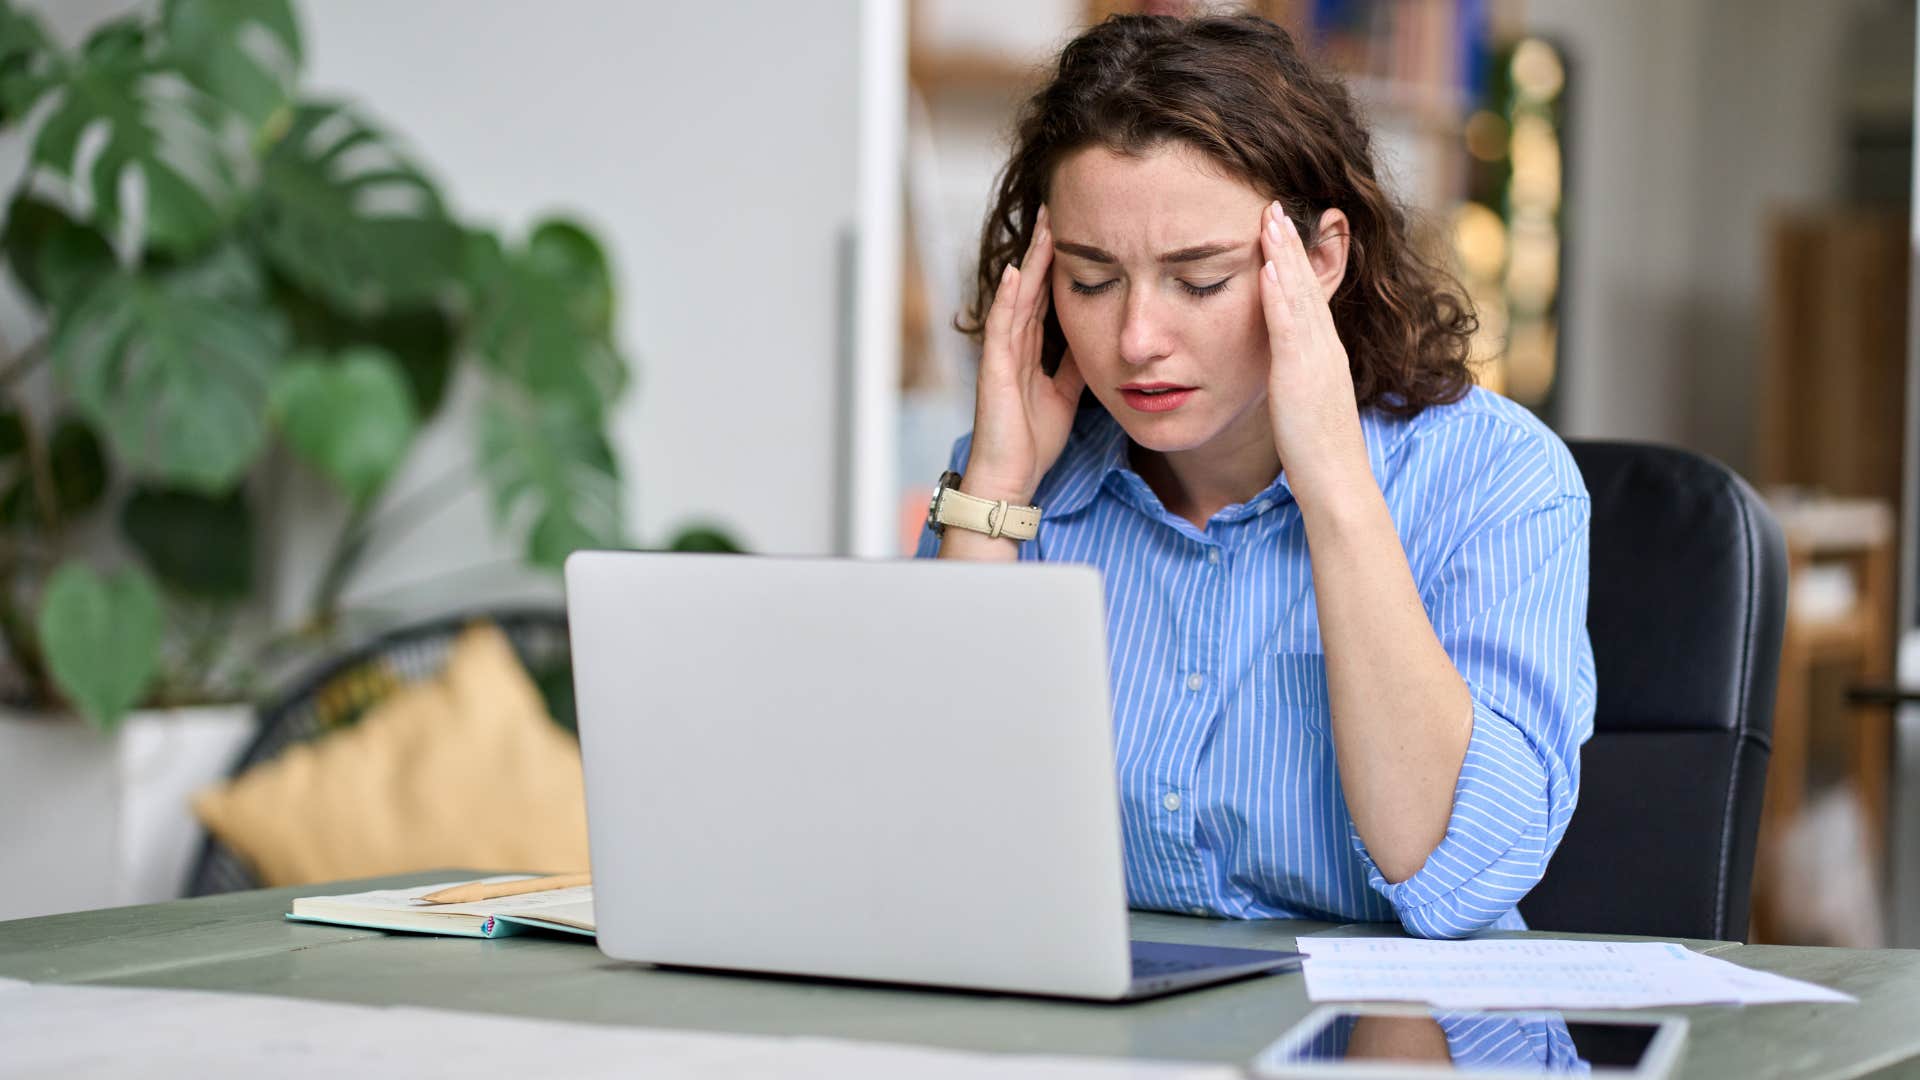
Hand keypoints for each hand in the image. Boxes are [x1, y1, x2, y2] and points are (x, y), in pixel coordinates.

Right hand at [962, 205, 1085, 503]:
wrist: (1010, 477)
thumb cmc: (1032, 443)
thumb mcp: (1066, 396)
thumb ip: (1074, 366)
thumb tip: (1095, 339)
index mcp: (1029, 352)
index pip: (1043, 299)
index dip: (1055, 267)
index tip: (1072, 234)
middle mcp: (1012, 347)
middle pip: (1030, 288)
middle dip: (1043, 251)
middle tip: (1055, 211)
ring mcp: (1001, 355)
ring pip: (1017, 298)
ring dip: (1029, 262)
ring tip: (1042, 227)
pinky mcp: (995, 370)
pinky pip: (1001, 328)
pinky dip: (1007, 299)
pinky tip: (1015, 273)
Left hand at [1257, 201, 1369, 508]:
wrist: (1337, 481)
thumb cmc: (1319, 453)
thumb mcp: (1306, 404)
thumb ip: (1298, 380)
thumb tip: (1286, 370)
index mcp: (1324, 355)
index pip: (1308, 296)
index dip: (1294, 261)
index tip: (1279, 229)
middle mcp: (1325, 349)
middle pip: (1306, 285)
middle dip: (1290, 243)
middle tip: (1274, 204)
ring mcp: (1316, 359)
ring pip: (1299, 295)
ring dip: (1284, 254)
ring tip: (1269, 217)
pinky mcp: (1301, 375)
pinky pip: (1289, 327)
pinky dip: (1278, 295)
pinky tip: (1266, 268)